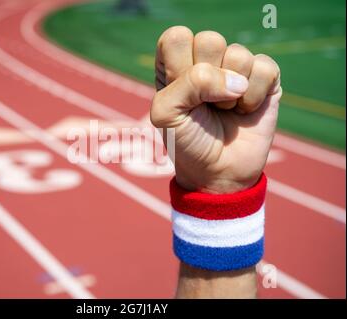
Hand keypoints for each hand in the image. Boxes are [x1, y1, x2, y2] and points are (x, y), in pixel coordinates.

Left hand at [151, 27, 281, 193]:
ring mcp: (236, 69)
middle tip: (204, 104)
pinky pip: (264, 68)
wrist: (218, 172)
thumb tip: (236, 81)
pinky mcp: (264, 79)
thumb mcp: (166, 114)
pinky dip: (254, 97)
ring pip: (238, 53)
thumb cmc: (186, 142)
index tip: (181, 95)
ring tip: (224, 110)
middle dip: (207, 80)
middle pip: (210, 39)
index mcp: (175, 65)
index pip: (177, 37)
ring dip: (230, 94)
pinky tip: (245, 111)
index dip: (180, 66)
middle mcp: (205, 61)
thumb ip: (188, 83)